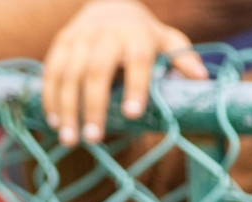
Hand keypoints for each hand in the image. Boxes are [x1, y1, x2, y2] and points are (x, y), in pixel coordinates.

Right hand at [41, 0, 207, 145]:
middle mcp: (106, 35)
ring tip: (69, 139)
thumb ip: (182, 58)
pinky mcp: (60, 44)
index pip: (137, 61)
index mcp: (137, 35)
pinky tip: (54, 122)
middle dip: (93, 107)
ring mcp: (79, 39)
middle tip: (93, 139)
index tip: (132, 114)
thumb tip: (201, 79)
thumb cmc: (141, 34)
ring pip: (68, 76)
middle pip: (96, 72)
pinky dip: (50, 99)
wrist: (108, 5)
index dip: (135, 86)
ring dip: (67, 110)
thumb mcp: (165, 40)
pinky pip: (50, 74)